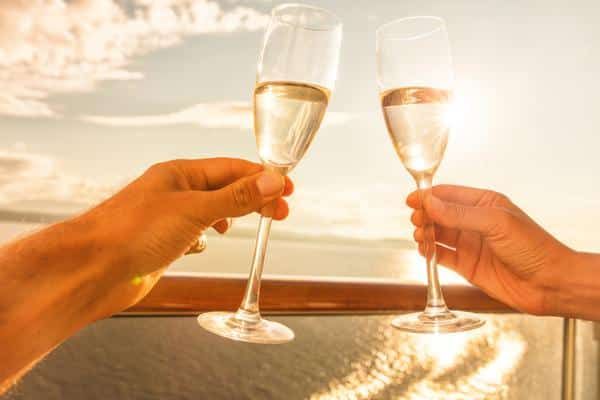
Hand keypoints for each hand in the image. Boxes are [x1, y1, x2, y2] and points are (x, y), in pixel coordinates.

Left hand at [76, 158, 292, 315]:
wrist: (92, 270)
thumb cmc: (135, 232)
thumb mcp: (195, 210)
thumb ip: (235, 198)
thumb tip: (272, 182)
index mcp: (181, 174)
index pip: (232, 169)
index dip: (262, 177)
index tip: (288, 189)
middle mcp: (175, 192)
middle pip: (225, 189)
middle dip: (254, 198)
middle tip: (282, 211)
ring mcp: (169, 218)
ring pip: (212, 211)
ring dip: (234, 215)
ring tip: (252, 223)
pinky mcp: (163, 243)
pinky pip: (196, 233)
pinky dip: (209, 235)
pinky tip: (211, 241)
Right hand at [408, 185, 574, 314]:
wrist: (550, 284)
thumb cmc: (533, 248)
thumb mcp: (496, 224)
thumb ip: (460, 214)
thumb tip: (430, 203)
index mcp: (485, 203)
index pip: (449, 194)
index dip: (428, 196)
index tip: (411, 200)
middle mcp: (475, 222)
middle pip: (439, 214)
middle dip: (425, 215)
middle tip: (417, 221)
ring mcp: (470, 244)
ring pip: (438, 234)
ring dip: (425, 233)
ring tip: (420, 236)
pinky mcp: (467, 265)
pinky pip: (442, 256)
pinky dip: (430, 253)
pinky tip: (424, 251)